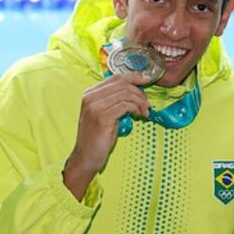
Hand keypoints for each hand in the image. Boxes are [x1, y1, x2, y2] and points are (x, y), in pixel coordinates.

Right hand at [63, 72, 150, 199]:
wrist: (86, 157)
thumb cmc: (98, 137)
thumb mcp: (106, 114)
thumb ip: (115, 100)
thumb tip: (136, 91)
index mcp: (90, 93)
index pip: (116, 77)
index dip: (134, 77)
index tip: (147, 80)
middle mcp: (90, 97)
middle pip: (122, 83)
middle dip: (139, 92)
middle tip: (147, 104)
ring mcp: (95, 106)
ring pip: (126, 94)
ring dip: (140, 102)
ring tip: (145, 112)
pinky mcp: (102, 117)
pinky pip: (125, 106)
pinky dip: (136, 109)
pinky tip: (139, 116)